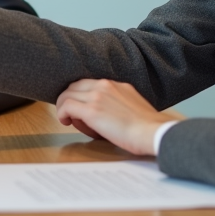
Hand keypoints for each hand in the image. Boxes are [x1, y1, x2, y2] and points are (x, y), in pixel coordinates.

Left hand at [54, 79, 182, 155]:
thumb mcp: (132, 105)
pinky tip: (66, 122)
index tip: (76, 104)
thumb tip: (105, 113)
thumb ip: (117, 103)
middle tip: (68, 112)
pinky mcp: (91, 110)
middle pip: (74, 86)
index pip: (87, 82)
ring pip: (67, 94)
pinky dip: (62, 113)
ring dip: (63, 106)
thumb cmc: (147, 127)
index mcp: (116, 84)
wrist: (152, 132)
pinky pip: (66, 106)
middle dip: (68, 98)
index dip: (78, 93)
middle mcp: (105, 85)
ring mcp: (97, 96)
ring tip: (67, 119)